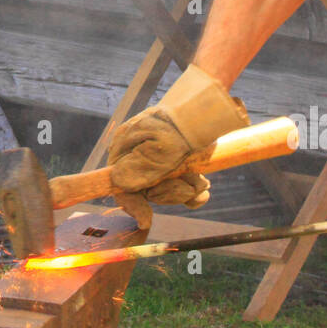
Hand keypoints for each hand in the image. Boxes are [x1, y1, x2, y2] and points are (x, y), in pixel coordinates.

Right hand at [107, 107, 211, 229]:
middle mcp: (138, 156)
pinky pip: (181, 190)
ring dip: (186, 189)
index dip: (131, 203)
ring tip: (200, 177)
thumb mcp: (163, 144)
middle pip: (146, 191)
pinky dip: (193, 192)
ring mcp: (158, 162)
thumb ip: (142, 164)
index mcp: (127, 147)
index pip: (118, 183)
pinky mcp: (176, 166)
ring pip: (166, 192)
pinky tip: (202, 183)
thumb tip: (119, 182)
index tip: (147, 218)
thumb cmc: (184, 123)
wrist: (209, 109)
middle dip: (170, 193)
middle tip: (189, 183)